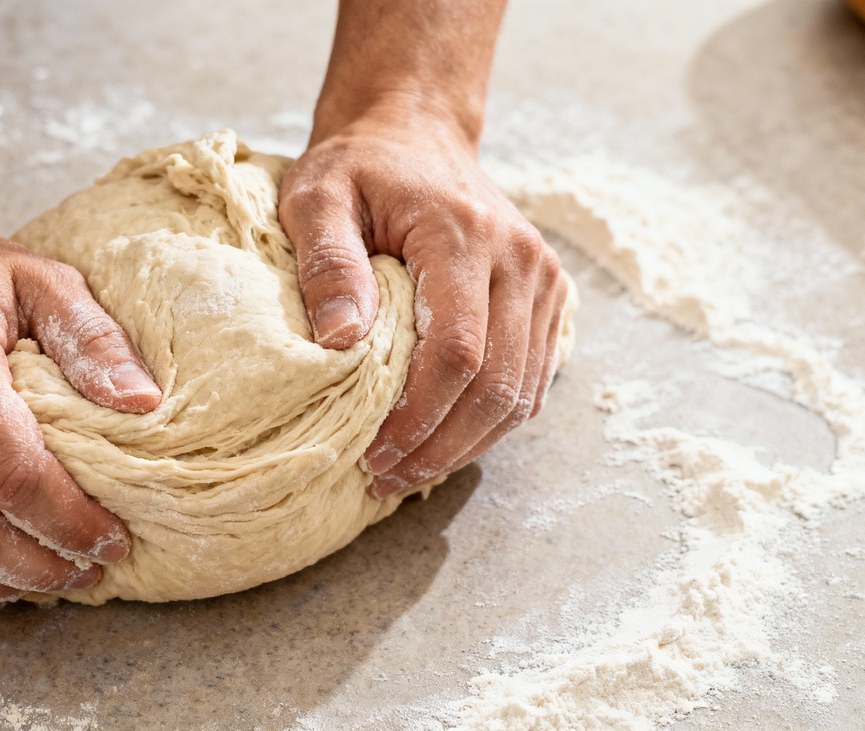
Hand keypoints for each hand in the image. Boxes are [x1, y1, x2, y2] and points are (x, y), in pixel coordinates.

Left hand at [280, 106, 567, 498]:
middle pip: (498, 385)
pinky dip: (490, 421)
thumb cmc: (358, 168)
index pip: (458, 352)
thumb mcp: (317, 199)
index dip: (419, 416)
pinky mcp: (548, 297)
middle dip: (441, 446)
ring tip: (408, 471)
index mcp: (463, 236)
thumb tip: (342, 341)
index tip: (373, 453)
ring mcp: (542, 278)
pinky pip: (531, 380)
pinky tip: (442, 440)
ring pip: (522, 393)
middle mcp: (520, 259)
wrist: (415, 133)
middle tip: (385, 478)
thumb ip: (327, 263)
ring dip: (467, 445)